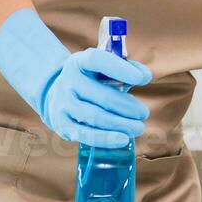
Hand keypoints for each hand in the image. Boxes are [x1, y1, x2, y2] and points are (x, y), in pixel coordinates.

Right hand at [0, 7, 151, 146]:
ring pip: (95, 117)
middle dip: (127, 106)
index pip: (98, 61)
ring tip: (138, 127)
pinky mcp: (62, 124)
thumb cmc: (91, 79)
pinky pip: (86, 134)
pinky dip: (106, 139)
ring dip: (120, 124)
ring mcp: (63, 104)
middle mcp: (68, 81)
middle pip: (102, 96)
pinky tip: (123, 140)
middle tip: (144, 113)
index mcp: (80, 62)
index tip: (142, 80)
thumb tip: (144, 76)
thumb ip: (127, 68)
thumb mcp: (104, 67)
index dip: (121, 69)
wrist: (57, 93)